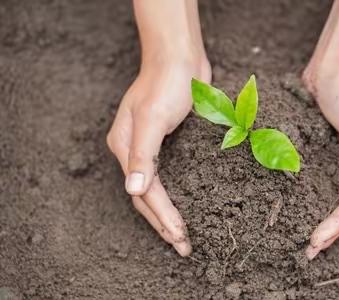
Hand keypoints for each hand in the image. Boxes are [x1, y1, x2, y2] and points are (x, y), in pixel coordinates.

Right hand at [107, 57, 210, 255]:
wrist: (180, 59)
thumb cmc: (166, 83)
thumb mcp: (152, 117)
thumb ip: (143, 154)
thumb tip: (133, 189)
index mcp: (124, 147)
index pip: (144, 193)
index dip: (162, 217)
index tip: (180, 237)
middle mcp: (133, 151)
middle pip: (146, 198)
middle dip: (164, 224)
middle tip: (183, 247)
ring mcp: (149, 148)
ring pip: (156, 191)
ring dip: (168, 215)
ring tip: (181, 236)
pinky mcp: (166, 143)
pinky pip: (168, 177)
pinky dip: (175, 196)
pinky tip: (186, 205)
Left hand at [302, 65, 338, 258]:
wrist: (334, 67)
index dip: (338, 225)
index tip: (315, 241)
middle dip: (330, 229)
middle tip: (310, 251)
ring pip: (333, 194)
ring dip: (321, 215)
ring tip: (307, 237)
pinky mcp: (326, 149)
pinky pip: (321, 178)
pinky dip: (312, 194)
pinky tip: (298, 203)